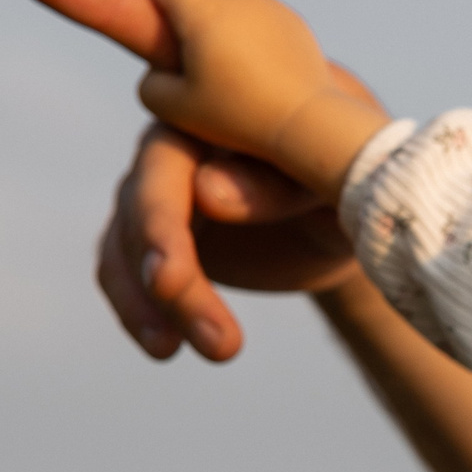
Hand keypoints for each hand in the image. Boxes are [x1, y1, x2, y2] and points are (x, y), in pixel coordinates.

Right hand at [25, 0, 386, 192]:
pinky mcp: (292, 21)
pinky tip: (241, 57)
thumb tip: (159, 70)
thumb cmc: (237, 118)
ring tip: (205, 46)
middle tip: (167, 26)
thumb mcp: (172, 107)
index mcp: (203, 9)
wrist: (309, 123)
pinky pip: (255, 9)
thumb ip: (151, 82)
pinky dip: (240, 22)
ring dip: (210, 8)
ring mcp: (268, 6)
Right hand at [98, 121, 368, 360]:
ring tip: (206, 351)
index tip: (168, 281)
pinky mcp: (155, 237)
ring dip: (153, 306)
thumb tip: (208, 191)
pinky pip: (123, 273)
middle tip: (213, 337)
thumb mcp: (333, 190)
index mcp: (213, 120)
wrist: (346, 212)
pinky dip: (139, 312)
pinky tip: (165, 348)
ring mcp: (156, 193)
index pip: (167, 164)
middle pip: (142, 210)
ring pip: (126, 247)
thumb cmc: (347, 183)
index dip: (161, 221)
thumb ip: (281, 186)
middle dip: (167, 277)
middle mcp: (171, 149)